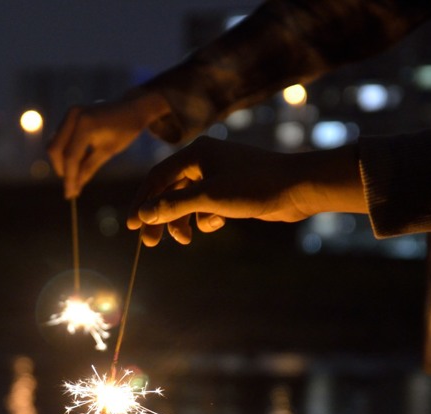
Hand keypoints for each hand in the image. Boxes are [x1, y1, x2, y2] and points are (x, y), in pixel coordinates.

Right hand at [47, 92, 170, 198]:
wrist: (130, 108)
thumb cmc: (124, 130)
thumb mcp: (108, 152)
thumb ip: (88, 169)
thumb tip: (74, 188)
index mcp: (85, 124)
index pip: (70, 156)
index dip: (69, 177)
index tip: (70, 194)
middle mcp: (73, 116)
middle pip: (55, 149)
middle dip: (61, 170)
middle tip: (72, 187)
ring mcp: (69, 114)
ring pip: (55, 144)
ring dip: (62, 162)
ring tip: (77, 175)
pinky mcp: (69, 116)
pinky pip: (60, 138)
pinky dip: (65, 153)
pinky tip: (79, 162)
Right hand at [127, 137, 364, 245]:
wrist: (298, 187)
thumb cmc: (255, 185)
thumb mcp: (209, 198)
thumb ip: (174, 206)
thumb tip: (143, 214)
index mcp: (195, 154)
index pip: (157, 178)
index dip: (142, 202)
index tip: (132, 226)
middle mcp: (204, 161)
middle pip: (170, 191)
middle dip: (160, 216)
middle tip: (151, 242)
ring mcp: (218, 175)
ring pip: (188, 201)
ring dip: (181, 221)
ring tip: (185, 240)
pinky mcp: (231, 190)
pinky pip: (206, 206)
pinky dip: (204, 218)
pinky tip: (215, 225)